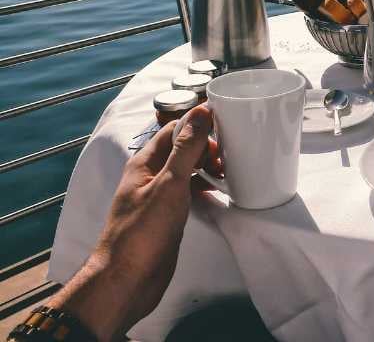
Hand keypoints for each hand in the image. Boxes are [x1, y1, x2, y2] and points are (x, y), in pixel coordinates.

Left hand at [46, 105, 216, 340]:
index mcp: (144, 163)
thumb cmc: (143, 233)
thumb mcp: (169, 185)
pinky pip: (188, 190)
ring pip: (186, 169)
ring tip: (227, 171)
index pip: (174, 129)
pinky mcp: (167, 215)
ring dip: (206, 165)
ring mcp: (158, 196)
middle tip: (227, 156)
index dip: (198, 124)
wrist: (127, 281)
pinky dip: (204, 185)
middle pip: (181, 147)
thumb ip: (186, 149)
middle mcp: (150, 176)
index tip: (225, 127)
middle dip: (206, 146)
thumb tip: (200, 112)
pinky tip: (218, 191)